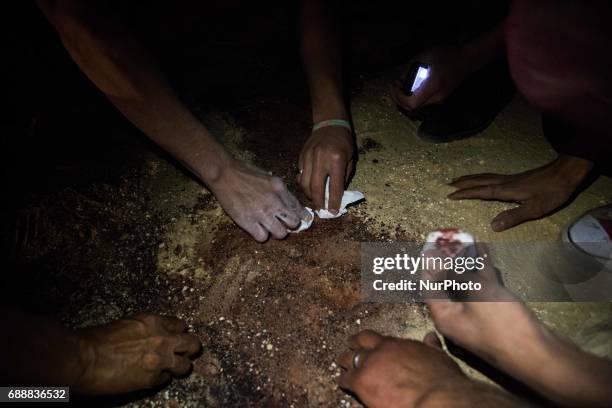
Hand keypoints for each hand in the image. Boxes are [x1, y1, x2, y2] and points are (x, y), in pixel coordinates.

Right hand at [74, 313, 200, 394]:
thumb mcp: (127, 323)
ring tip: (172, 368)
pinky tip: (149, 377)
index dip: (178, 332)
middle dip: (190, 348)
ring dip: (179, 366)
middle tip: (185, 353)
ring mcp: (159, 360)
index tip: (175, 337)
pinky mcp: (151, 379)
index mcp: (154, 321)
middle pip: (192, 343)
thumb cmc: (97, 339)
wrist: (83, 358)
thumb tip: (153, 336)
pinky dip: (159, 378)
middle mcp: (162, 339)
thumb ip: (146, 329)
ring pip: (185, 365)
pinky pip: (165, 379)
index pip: (180, 325)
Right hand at [208, 159, 305, 241]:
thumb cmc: (244, 173)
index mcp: (280, 188)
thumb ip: (278, 189)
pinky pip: (262, 237)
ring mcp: (262, 213)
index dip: (300, 215)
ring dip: (276, 232)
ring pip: (281, 233)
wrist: (224, 174)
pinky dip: (260, 235)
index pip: (298, 207)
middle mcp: (274, 201)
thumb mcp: (267, 176)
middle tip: (282, 223)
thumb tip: (287, 202)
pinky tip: (256, 229)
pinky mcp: (248, 222)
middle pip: (294, 222)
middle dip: (289, 225)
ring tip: (269, 228)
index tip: (300, 219)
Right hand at [299, 125, 354, 211]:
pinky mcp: (301, 156)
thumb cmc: (344, 142)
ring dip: (309, 195)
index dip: (334, 202)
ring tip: (315, 200)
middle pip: (316, 187)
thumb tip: (337, 195)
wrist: (329, 123)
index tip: (333, 212)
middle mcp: (321, 159)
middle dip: (318, 202)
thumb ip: (344, 176)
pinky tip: (309, 188)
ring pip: (304, 183)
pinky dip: (304, 184)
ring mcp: (309, 157)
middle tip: (321, 210)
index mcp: (337, 160)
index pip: (335, 186)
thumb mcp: (350, 158)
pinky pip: (300, 174)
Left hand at [336, 330, 468, 407]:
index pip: (372, 337)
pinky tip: (343, 383)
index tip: (360, 340)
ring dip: (345, 363)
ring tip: (341, 366)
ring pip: (349, 361)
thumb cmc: (441, 380)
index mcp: (395, 345)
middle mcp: (378, 352)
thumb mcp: (437, 357)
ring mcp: (368, 366)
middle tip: (347, 350)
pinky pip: (346, 380)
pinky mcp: (361, 383)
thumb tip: (430, 337)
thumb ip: (430, 346)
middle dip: (351, 348)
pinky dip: (344, 382)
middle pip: (357, 346)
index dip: (364, 339)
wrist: (435, 398)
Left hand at [390, 46, 469, 110]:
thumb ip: (409, 68)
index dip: (399, 97)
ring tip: (400, 85)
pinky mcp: (440, 98)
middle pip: (412, 107)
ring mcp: (439, 100)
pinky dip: (413, 96)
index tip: (394, 84)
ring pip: (417, 105)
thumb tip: (399, 78)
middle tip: (394, 85)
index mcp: (433, 87)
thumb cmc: (445, 55)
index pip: (411, 103)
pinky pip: (422, 101)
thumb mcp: (424, 56)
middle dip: (399, 98)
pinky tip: (410, 86)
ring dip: (405, 97)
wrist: (466, 59)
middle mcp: (436, 98)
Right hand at [448, 155, 592, 230]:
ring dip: (470, 178)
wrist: (565, 173)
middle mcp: (505, 182)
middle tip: (448, 184)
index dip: (465, 193)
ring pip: (485, 177)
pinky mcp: (516, 177)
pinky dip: (481, 177)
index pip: (481, 192)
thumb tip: (493, 226)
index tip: (450, 195)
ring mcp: (510, 178)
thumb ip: (513, 217)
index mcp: (506, 190)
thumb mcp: (535, 209)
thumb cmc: (551, 192)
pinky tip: (483, 180)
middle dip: (463, 183)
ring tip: (459, 179)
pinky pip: (491, 176)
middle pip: (479, 181)